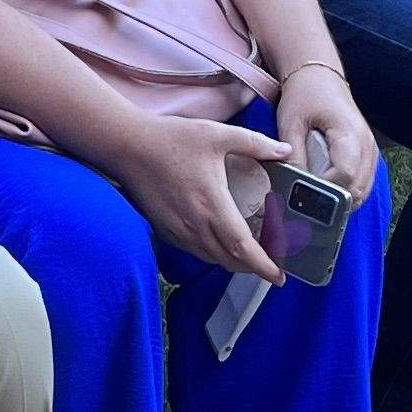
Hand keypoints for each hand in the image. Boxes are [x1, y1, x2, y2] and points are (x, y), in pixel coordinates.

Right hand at [98, 113, 290, 281]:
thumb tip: (285, 150)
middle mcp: (195, 224)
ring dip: (233, 261)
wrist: (127, 146)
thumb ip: (255, 144)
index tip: (279, 276)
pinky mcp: (165, 229)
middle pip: (231, 261)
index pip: (244, 249)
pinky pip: (194, 251)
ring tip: (249, 253)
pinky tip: (218, 239)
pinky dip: (212, 252)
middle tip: (271, 263)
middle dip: (254, 267)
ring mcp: (178, 230)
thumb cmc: (170, 139)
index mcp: (212, 205)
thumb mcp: (218, 135)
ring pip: (212, 259)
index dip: (264, 266)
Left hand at [276, 65, 382, 206]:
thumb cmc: (304, 95)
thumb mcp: (291, 123)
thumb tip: (294, 189)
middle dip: (333, 203)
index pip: (345, 176)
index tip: (303, 198)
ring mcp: (371, 150)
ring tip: (315, 201)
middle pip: (358, 189)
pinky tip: (326, 191)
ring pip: (363, 191)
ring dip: (341, 200)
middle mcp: (367, 145)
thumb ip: (293, 156)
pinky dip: (347, 192)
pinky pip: (362, 183)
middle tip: (307, 207)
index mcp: (350, 135)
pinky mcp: (368, 154)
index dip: (325, 192)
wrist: (319, 76)